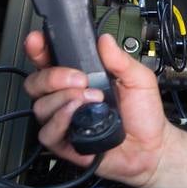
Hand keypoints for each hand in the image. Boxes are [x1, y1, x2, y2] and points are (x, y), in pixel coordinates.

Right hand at [23, 31, 170, 185]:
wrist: (149, 147)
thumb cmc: (143, 115)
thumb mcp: (139, 80)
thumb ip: (121, 59)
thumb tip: (105, 40)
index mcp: (80, 77)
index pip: (50, 60)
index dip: (39, 49)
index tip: (38, 41)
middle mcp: (67, 97)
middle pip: (36, 82)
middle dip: (53, 76)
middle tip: (80, 78)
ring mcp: (63, 119)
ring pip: (40, 105)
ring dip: (64, 99)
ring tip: (92, 99)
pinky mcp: (63, 142)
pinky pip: (47, 131)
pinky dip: (60, 120)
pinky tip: (77, 115)